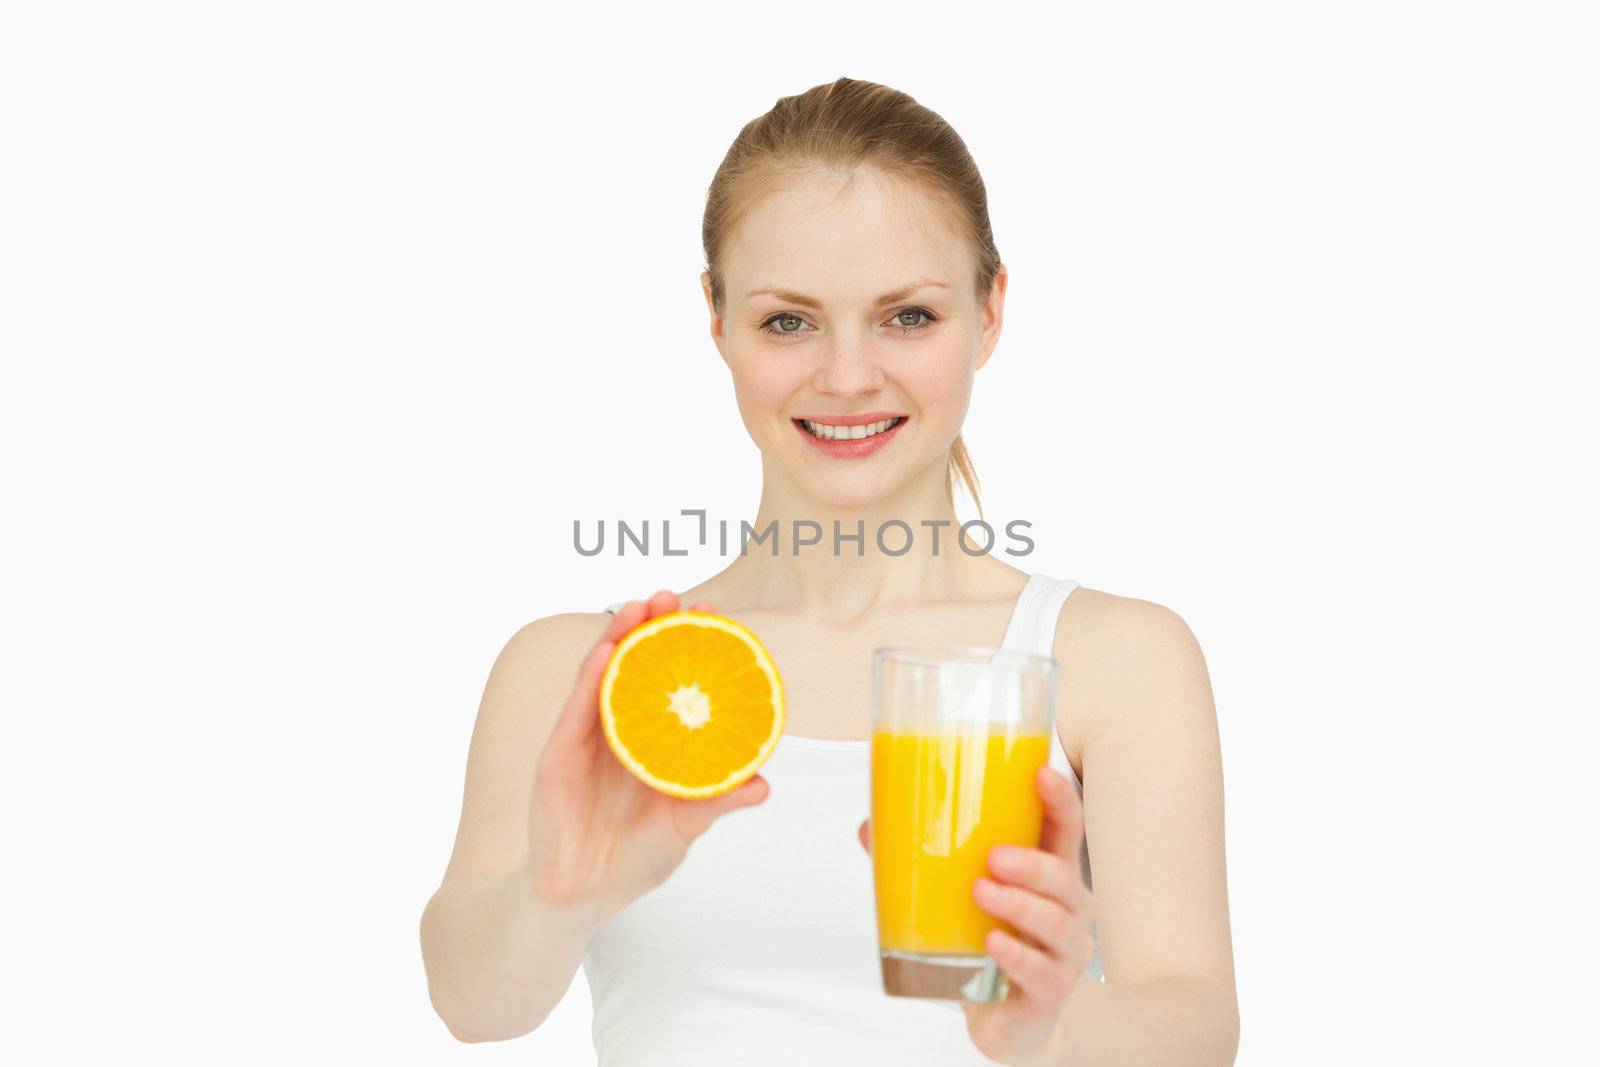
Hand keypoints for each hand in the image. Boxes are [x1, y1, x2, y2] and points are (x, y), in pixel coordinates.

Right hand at [528, 590, 769, 923]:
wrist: (582, 894)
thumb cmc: (635, 857)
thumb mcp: (685, 826)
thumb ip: (718, 802)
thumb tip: (764, 785)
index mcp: (654, 739)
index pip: (674, 681)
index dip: (692, 646)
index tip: (716, 615)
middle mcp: (621, 728)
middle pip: (638, 665)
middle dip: (655, 627)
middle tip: (675, 597)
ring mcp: (587, 737)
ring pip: (604, 675)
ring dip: (619, 636)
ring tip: (640, 606)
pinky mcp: (558, 754)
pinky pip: (575, 709)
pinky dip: (589, 678)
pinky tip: (604, 652)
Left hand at [856, 764, 1094, 1066]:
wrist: (1002, 1017)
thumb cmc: (988, 941)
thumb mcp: (958, 897)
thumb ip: (920, 862)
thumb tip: (869, 827)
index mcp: (1048, 876)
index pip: (1065, 830)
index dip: (1060, 800)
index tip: (1040, 773)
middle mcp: (1067, 910)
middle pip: (1064, 877)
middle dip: (1031, 864)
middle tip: (993, 856)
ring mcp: (1064, 954)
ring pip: (1056, 923)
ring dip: (1019, 904)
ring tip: (981, 891)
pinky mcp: (1051, 993)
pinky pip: (1043, 973)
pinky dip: (1018, 957)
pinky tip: (992, 944)